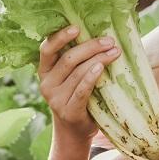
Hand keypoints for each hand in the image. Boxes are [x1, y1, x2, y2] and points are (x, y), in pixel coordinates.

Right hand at [38, 25, 120, 140]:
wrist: (74, 132)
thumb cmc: (76, 98)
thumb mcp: (69, 79)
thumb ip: (74, 61)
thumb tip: (98, 35)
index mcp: (44, 72)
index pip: (46, 50)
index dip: (60, 37)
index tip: (76, 27)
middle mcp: (46, 85)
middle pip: (68, 59)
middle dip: (90, 47)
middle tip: (109, 41)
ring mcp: (55, 99)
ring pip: (77, 73)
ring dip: (98, 59)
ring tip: (114, 52)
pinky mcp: (68, 111)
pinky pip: (81, 90)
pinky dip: (91, 77)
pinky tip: (101, 67)